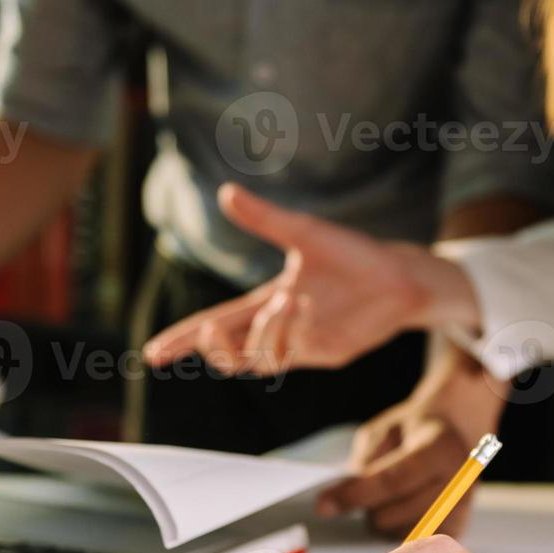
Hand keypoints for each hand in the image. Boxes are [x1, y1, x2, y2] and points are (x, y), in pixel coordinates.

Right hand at [143, 184, 478, 374]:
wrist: (400, 274)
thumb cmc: (353, 254)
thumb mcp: (303, 232)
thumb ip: (264, 218)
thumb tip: (225, 192)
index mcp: (265, 302)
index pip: (214, 326)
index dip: (183, 340)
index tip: (152, 352)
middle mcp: (279, 328)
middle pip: (229, 355)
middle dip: (211, 349)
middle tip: (211, 330)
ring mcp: (302, 345)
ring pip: (258, 361)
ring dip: (261, 334)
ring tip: (284, 300)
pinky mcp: (327, 353)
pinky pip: (294, 353)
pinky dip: (290, 331)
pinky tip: (303, 305)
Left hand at [320, 345, 507, 536]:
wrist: (453, 431)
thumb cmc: (413, 431)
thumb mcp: (383, 432)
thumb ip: (364, 462)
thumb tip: (336, 498)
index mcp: (440, 449)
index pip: (392, 481)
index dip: (355, 495)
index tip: (323, 505)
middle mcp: (458, 483)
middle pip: (392, 514)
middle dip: (368, 507)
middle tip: (367, 491)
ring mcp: (460, 510)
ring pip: (398, 533)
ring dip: (383, 520)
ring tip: (390, 498)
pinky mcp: (458, 529)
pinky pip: (413, 544)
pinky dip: (399, 530)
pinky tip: (401, 511)